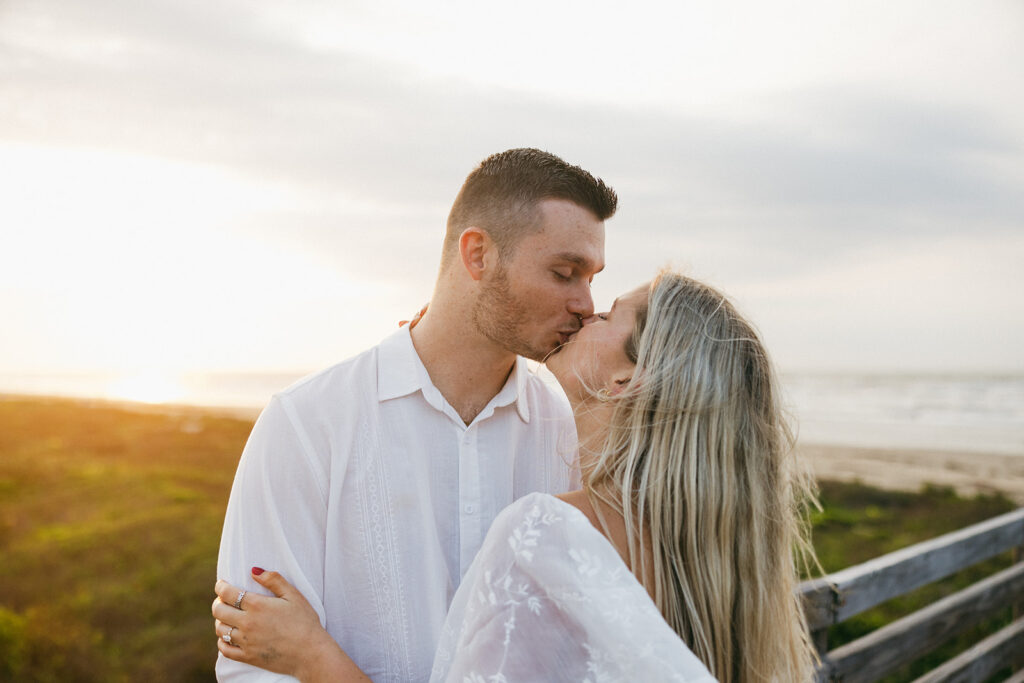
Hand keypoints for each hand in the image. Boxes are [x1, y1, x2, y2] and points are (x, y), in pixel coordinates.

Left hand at [213, 568, 367, 681]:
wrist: (310, 652)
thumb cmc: (305, 621)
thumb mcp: (294, 595)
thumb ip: (274, 580)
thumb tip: (254, 570)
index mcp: (257, 606)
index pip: (228, 593)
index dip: (220, 586)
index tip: (221, 584)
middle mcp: (247, 623)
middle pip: (219, 611)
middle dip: (218, 602)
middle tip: (223, 600)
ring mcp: (246, 641)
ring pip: (220, 630)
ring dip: (220, 621)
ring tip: (227, 617)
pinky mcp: (247, 657)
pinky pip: (224, 649)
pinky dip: (222, 641)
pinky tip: (228, 636)